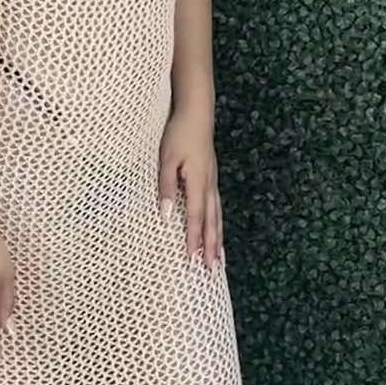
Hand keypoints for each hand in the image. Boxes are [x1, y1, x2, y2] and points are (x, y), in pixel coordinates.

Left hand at [159, 107, 222, 268]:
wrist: (197, 113)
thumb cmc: (178, 134)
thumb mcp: (166, 160)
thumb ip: (166, 188)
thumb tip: (166, 215)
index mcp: (198, 182)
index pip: (195, 217)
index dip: (193, 239)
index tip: (192, 259)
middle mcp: (209, 185)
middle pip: (212, 222)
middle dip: (211, 248)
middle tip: (212, 270)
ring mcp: (213, 182)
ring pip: (217, 217)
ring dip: (218, 240)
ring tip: (220, 260)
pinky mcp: (212, 178)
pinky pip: (216, 207)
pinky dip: (217, 224)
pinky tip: (217, 232)